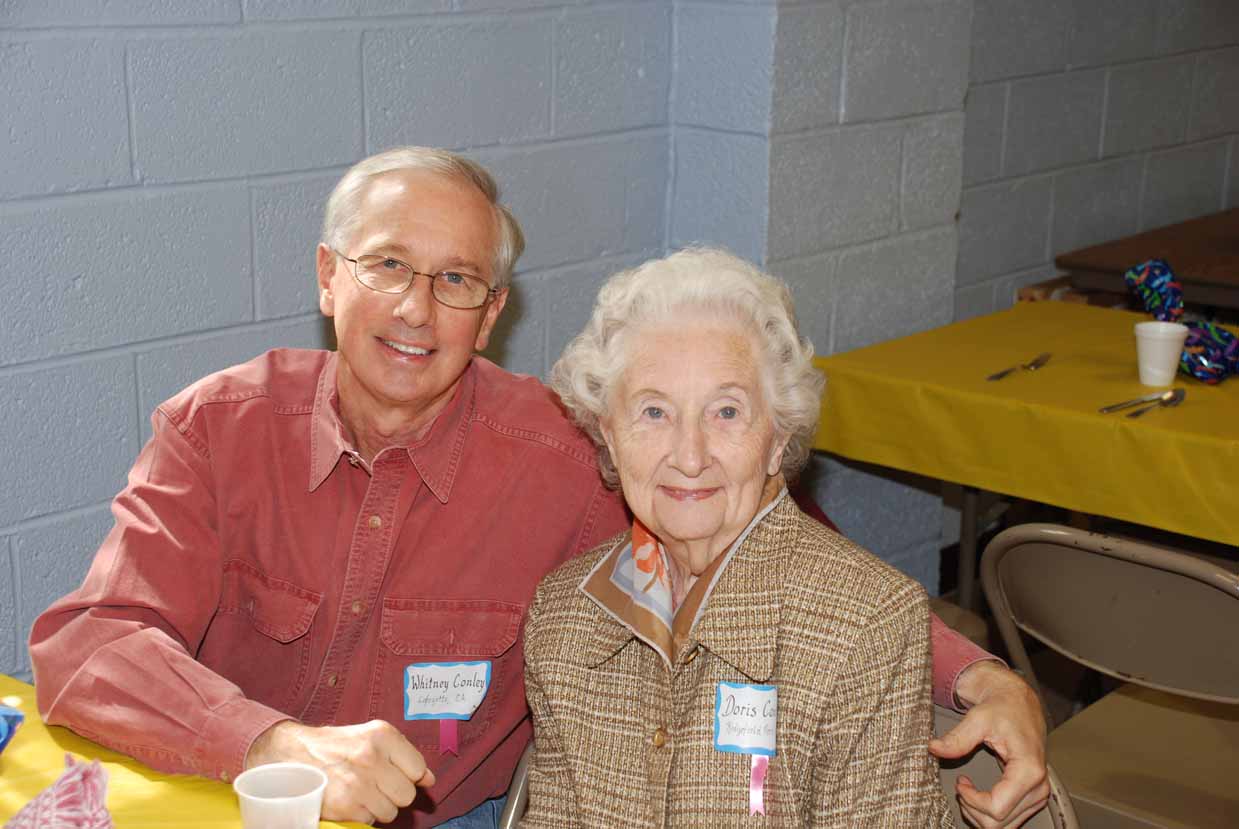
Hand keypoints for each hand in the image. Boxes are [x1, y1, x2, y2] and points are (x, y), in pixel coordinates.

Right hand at [246, 720, 435, 823]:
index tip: (395, 774)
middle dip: (394, 793)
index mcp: (381, 735)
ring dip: (378, 806)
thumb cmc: (334, 746)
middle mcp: (371, 757)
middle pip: (407, 794)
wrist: (290, 755)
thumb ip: (402, 756)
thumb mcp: (369, 738)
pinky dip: (361, 814)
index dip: (409, 775)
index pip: (418, 768)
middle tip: (375, 784)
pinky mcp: (345, 807)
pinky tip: (348, 800)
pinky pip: (369, 820)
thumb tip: (430, 779)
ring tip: (360, 791)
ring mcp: (358, 784)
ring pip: (391, 812)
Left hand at [929, 661, 1048, 827]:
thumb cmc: (1002, 708)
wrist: (1018, 702)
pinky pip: (1009, 820)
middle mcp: (1038, 786)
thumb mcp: (977, 719)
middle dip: (973, 809)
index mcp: (1028, 769)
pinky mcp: (1033, 796)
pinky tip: (978, 794)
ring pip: (1004, 827)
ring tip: (968, 789)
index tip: (960, 782)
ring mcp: (1038, 794)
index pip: (996, 808)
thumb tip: (934, 748)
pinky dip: (988, 814)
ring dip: (979, 814)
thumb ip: (957, 738)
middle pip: (999, 823)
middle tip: (961, 786)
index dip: (971, 800)